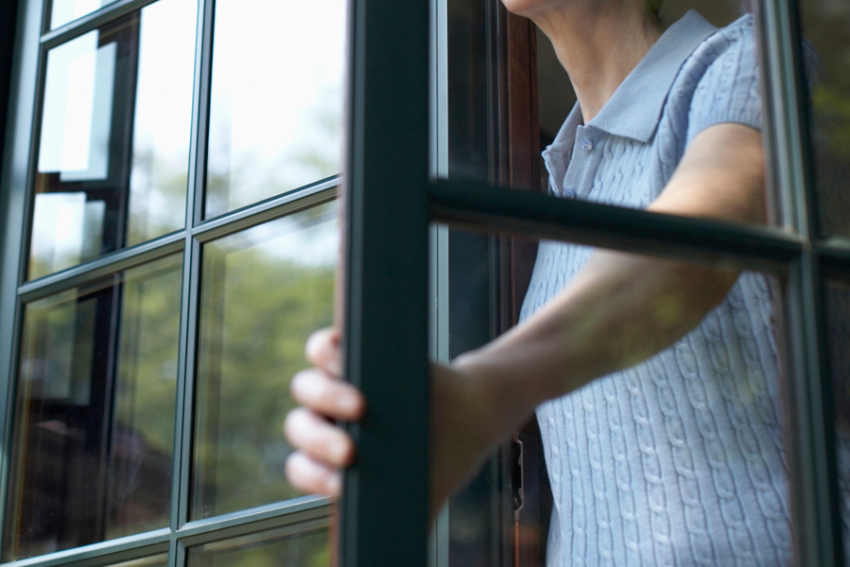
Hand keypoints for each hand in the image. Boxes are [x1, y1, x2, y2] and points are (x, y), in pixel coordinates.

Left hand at [284, 328, 517, 517]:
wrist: (472, 415)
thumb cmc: (441, 459)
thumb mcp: (421, 495)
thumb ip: (401, 526)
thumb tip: (391, 559)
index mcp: (334, 461)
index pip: (302, 467)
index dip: (312, 476)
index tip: (340, 485)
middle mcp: (329, 421)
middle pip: (300, 426)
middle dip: (319, 441)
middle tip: (350, 451)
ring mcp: (339, 384)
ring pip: (307, 387)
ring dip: (325, 395)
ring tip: (359, 404)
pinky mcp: (354, 353)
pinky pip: (324, 347)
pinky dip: (326, 349)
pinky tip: (342, 354)